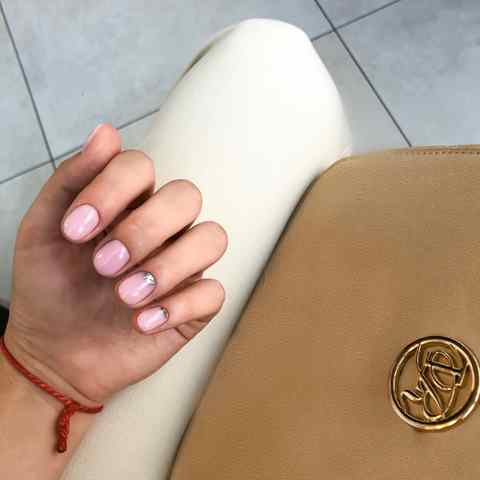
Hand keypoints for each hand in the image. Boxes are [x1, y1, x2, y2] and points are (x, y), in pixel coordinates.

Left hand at [4, 124, 227, 405]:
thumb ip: (71, 180)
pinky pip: (214, 292)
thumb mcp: (43, 232)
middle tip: (104, 264)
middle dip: (144, 229)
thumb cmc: (50, 288)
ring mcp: (182, 265)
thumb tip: (106, 132)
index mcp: (128, 203)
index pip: (141, 166)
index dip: (112, 190)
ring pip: (211, 238)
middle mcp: (162, 228)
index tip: (74, 231)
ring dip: (168, 266)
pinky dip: (179, 306)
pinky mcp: (194, 305)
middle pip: (186, 196)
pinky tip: (142, 322)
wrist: (54, 353)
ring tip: (124, 296)